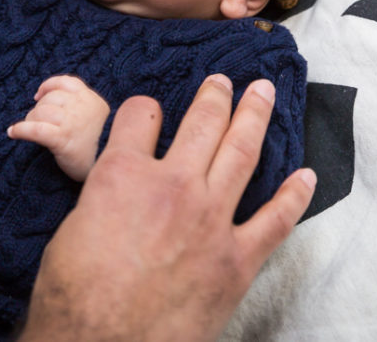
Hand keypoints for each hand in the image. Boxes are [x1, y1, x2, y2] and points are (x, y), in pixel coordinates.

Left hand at [7, 75, 109, 181]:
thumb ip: (82, 108)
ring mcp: (71, 122)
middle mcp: (81, 107)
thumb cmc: (102, 147)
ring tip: (30, 130)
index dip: (49, 86)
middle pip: (50, 99)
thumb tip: (51, 102)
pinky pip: (35, 129)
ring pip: (40, 112)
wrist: (115, 167)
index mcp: (91, 100)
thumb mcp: (97, 120)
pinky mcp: (62, 139)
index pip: (67, 82)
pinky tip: (13, 133)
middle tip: (38, 123)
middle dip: (39, 110)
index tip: (39, 95)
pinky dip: (20, 130)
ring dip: (31, 120)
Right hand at [20, 75, 315, 341]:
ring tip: (264, 93)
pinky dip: (294, 195)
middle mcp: (171, 184)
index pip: (139, 116)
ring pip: (241, 152)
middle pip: (202, 122)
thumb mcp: (71, 227)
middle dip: (215, 95)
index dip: (141, 110)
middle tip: (224, 80)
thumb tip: (113, 191)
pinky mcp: (237, 258)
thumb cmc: (72, 296)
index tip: (145, 112)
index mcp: (122, 173)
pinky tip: (305, 176)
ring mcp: (210, 219)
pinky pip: (276, 219)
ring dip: (255, 117)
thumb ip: (102, 196)